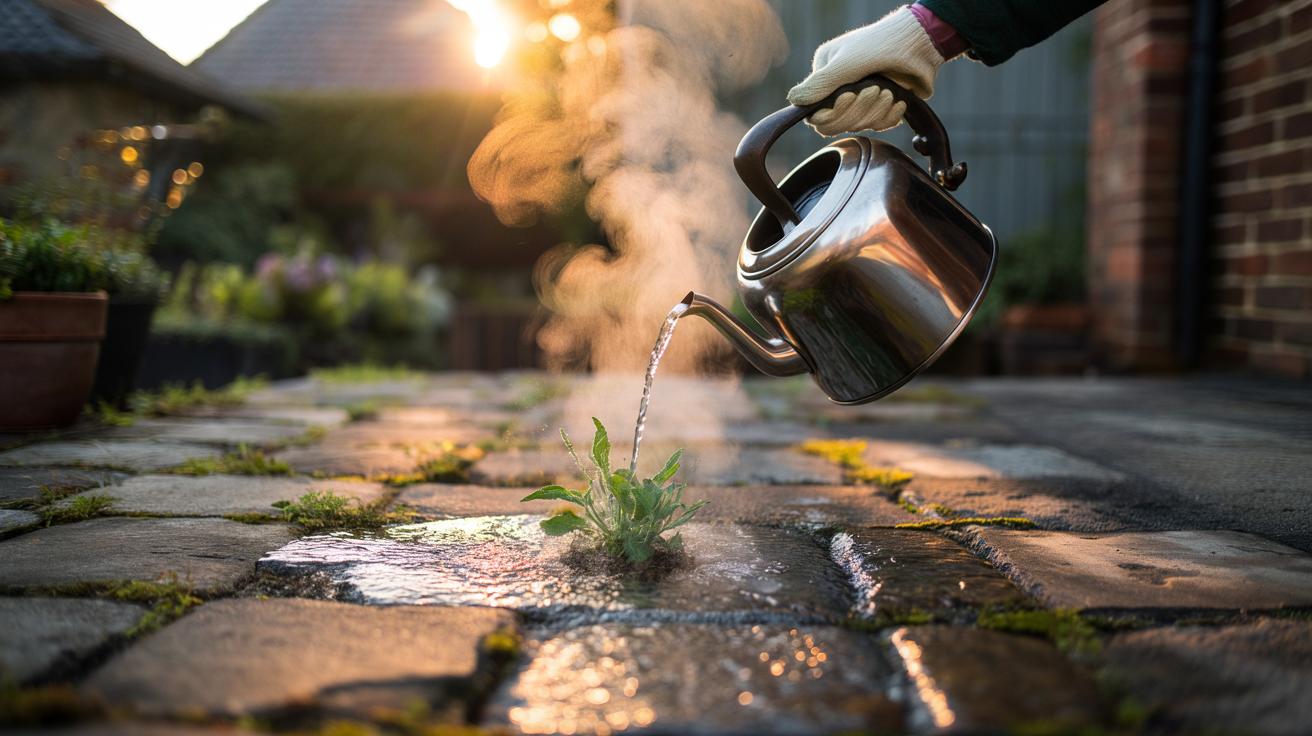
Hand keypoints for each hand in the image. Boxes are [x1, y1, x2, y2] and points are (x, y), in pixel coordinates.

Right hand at [788, 6, 944, 135]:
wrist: (920, 44)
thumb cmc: (881, 45)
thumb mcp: (845, 64)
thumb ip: (818, 85)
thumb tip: (793, 100)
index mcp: (825, 75)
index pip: (817, 114)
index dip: (832, 113)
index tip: (849, 97)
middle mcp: (840, 88)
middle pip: (838, 124)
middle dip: (858, 110)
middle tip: (874, 90)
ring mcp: (862, 99)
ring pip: (859, 126)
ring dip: (876, 111)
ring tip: (888, 91)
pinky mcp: (881, 107)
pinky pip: (879, 126)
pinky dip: (889, 116)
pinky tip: (898, 101)